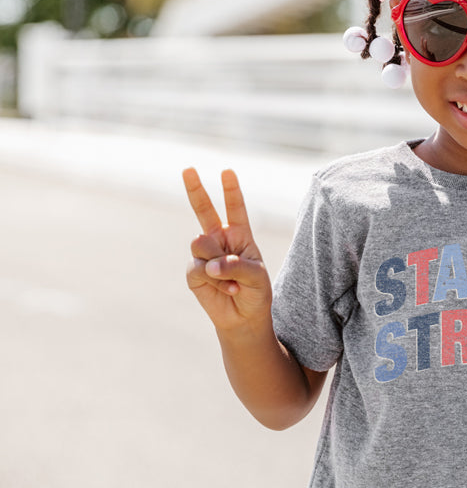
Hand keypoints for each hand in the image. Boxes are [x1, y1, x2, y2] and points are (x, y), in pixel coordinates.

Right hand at [183, 168, 271, 331]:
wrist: (243, 318)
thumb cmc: (255, 293)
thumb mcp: (257, 277)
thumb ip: (237, 266)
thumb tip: (210, 265)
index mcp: (239, 234)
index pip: (235, 208)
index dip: (231, 191)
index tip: (227, 172)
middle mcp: (219, 239)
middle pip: (204, 210)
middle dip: (195, 189)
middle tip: (188, 169)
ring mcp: (204, 254)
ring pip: (200, 243)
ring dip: (217, 263)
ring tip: (230, 279)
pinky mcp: (194, 272)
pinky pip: (198, 268)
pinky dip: (214, 281)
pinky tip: (226, 290)